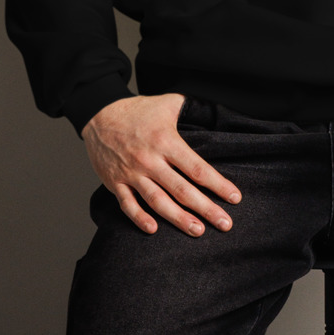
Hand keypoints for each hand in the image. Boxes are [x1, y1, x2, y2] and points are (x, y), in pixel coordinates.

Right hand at [82, 95, 241, 236]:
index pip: (197, 169)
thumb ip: (192, 109)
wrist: (98, 112)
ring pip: (158, 201)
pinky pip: (128, 205)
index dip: (218, 185)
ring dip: (178, 218)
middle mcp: (150, 160)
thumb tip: (217, 114)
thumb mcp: (168, 103)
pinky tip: (153, 230)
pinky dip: (139, 218)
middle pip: (182, 190)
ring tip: (198, 231)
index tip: (234, 198)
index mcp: (166, 142)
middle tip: (225, 224)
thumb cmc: (138, 110)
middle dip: (206, 209)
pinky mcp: (115, 182)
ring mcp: (131, 173)